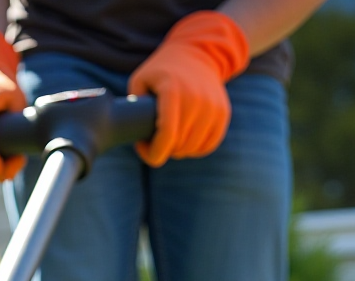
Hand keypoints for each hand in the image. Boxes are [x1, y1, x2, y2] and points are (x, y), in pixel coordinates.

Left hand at [127, 11, 249, 165]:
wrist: (197, 54)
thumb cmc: (162, 71)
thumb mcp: (140, 79)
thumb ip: (133, 103)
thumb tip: (131, 128)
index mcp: (173, 90)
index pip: (167, 134)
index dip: (154, 152)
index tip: (144, 150)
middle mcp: (196, 99)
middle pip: (179, 145)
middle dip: (162, 150)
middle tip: (152, 141)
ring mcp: (212, 107)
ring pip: (193, 149)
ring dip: (178, 151)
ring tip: (168, 140)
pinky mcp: (223, 113)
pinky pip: (208, 146)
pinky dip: (195, 150)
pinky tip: (184, 142)